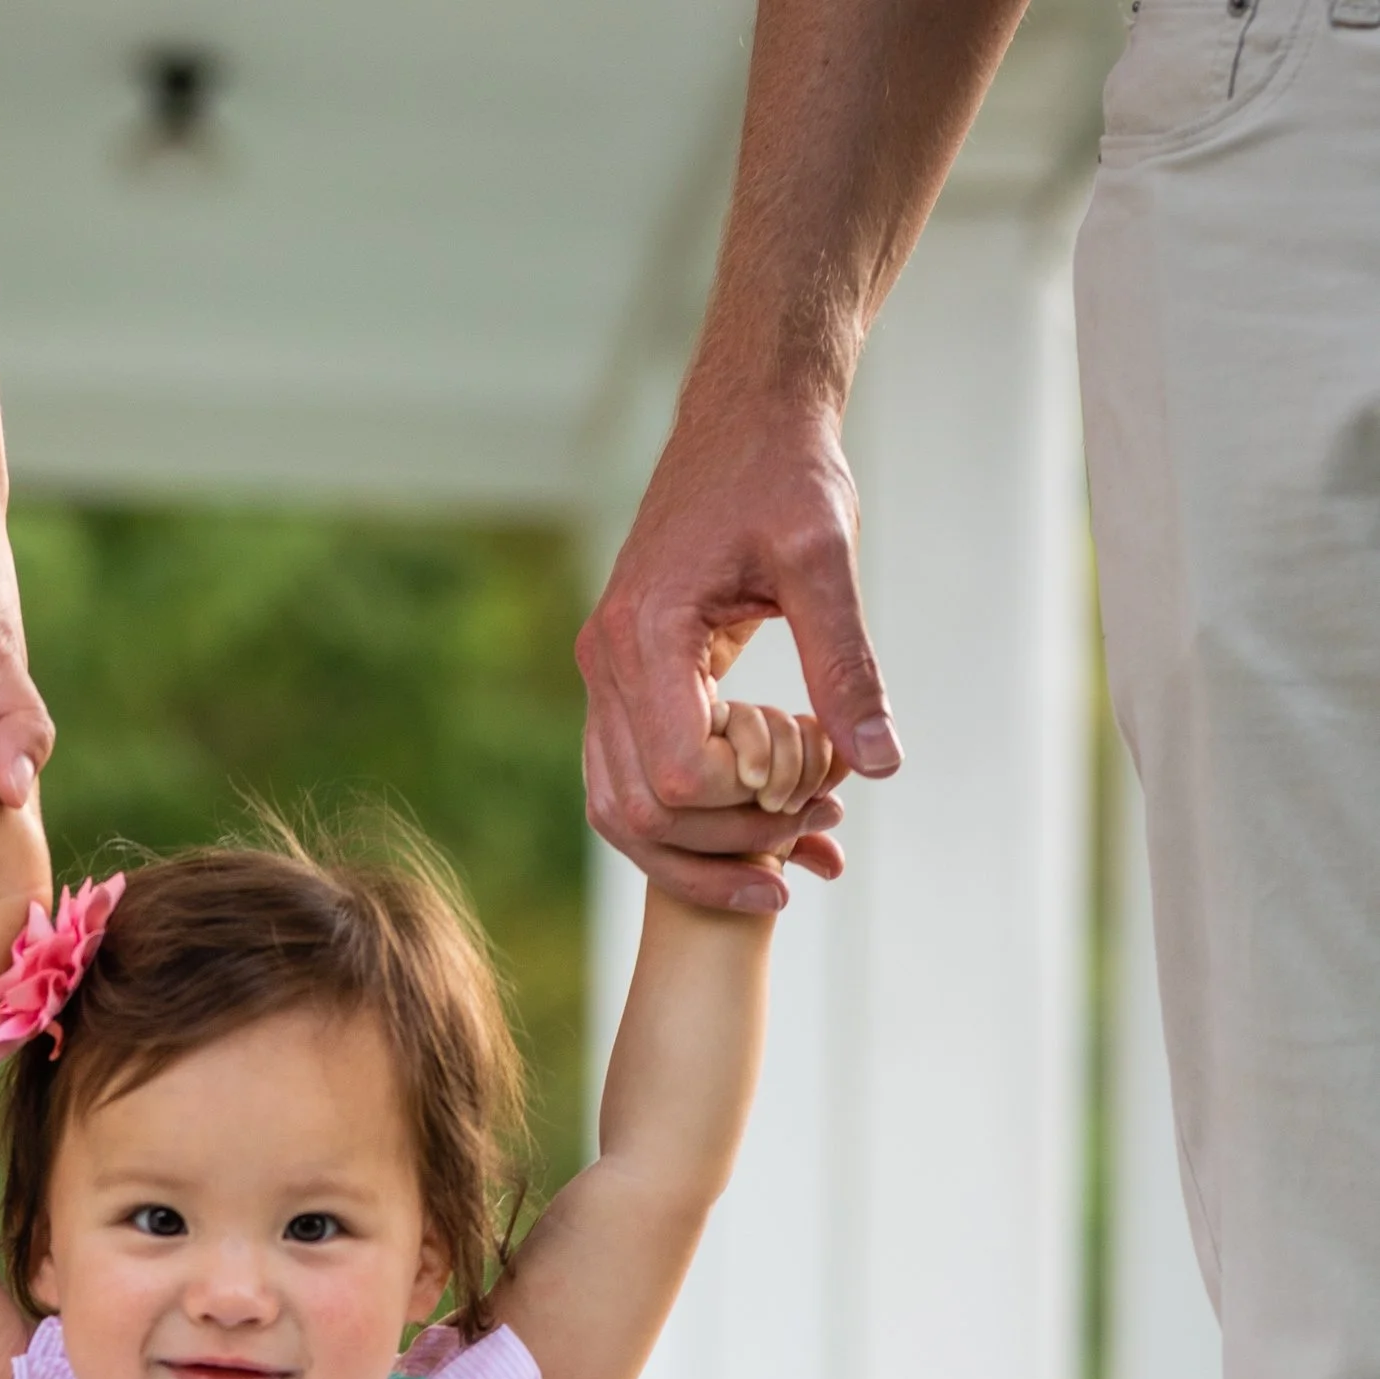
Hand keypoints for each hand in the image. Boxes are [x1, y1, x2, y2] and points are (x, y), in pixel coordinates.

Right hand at [578, 381, 894, 912]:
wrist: (744, 418)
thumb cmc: (782, 472)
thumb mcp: (824, 558)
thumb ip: (846, 664)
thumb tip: (880, 763)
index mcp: (643, 634)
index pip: (680, 777)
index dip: (751, 799)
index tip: (819, 771)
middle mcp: (603, 665)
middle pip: (642, 817)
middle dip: (735, 842)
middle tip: (822, 823)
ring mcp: (603, 681)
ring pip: (623, 818)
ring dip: (706, 855)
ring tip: (797, 851)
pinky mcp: (622, 688)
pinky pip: (634, 788)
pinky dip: (695, 828)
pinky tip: (769, 829)